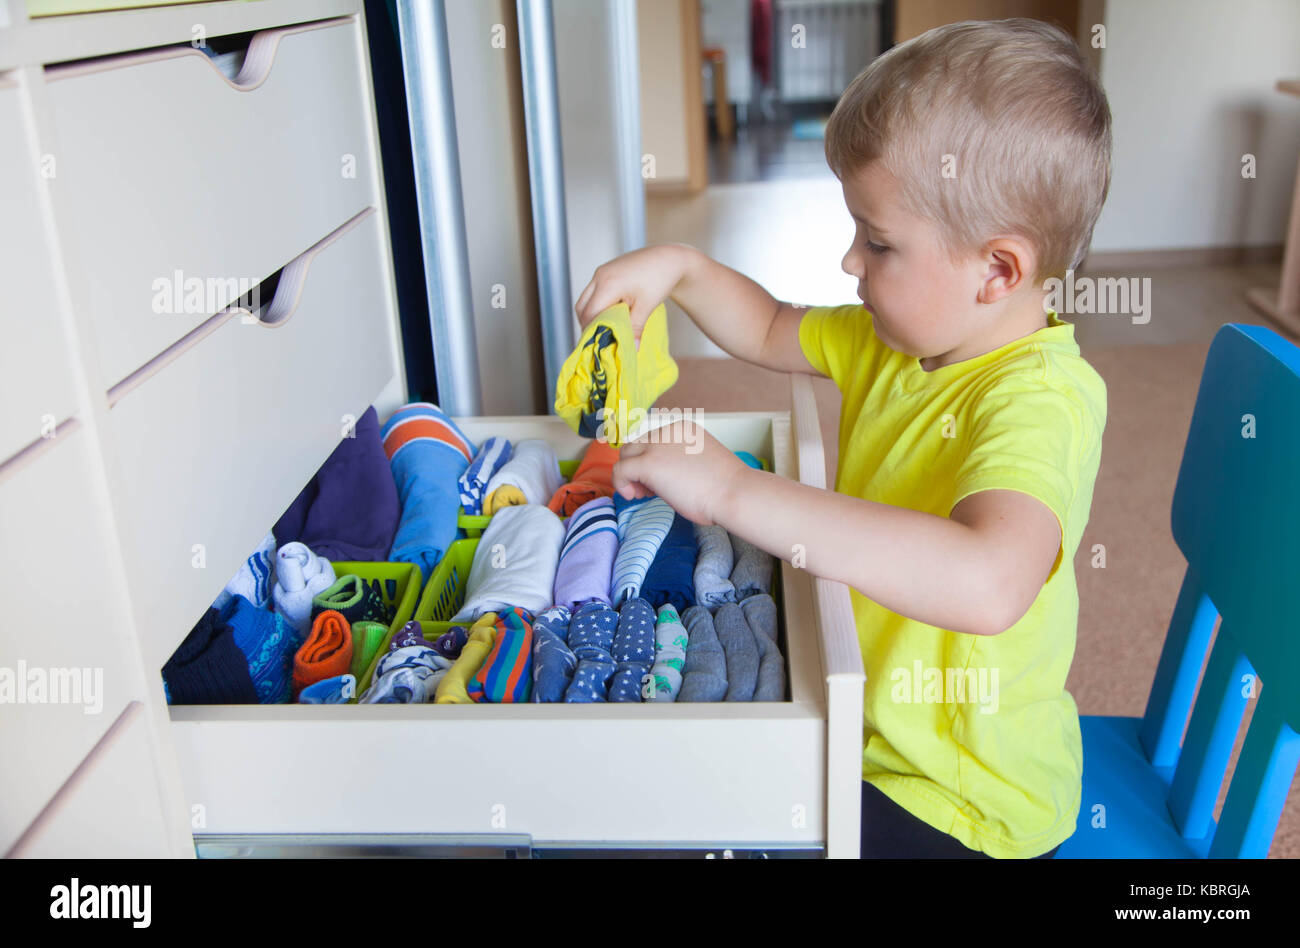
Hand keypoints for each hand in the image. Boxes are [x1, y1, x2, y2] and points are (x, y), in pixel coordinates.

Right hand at [575, 244, 694, 341]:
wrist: (668, 259)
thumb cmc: (659, 279)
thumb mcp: (646, 307)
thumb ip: (635, 328)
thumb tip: (631, 350)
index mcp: (608, 284)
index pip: (590, 314)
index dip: (591, 331)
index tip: (599, 345)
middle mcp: (600, 276)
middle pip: (582, 307)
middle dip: (587, 325)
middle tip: (600, 340)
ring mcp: (601, 272)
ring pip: (585, 300)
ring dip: (591, 315)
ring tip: (606, 329)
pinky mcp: (605, 271)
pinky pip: (593, 292)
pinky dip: (597, 305)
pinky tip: (611, 314)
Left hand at [610, 419, 748, 525]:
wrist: (734, 493)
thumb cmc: (725, 487)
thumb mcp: (700, 461)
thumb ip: (679, 460)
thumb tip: (661, 473)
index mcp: (683, 428)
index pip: (653, 440)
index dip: (652, 460)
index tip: (660, 481)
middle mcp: (668, 431)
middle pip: (637, 445)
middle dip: (638, 467)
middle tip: (648, 490)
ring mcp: (657, 446)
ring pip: (626, 455)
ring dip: (630, 475)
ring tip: (644, 494)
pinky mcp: (648, 463)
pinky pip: (620, 470)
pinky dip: (620, 483)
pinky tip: (633, 496)